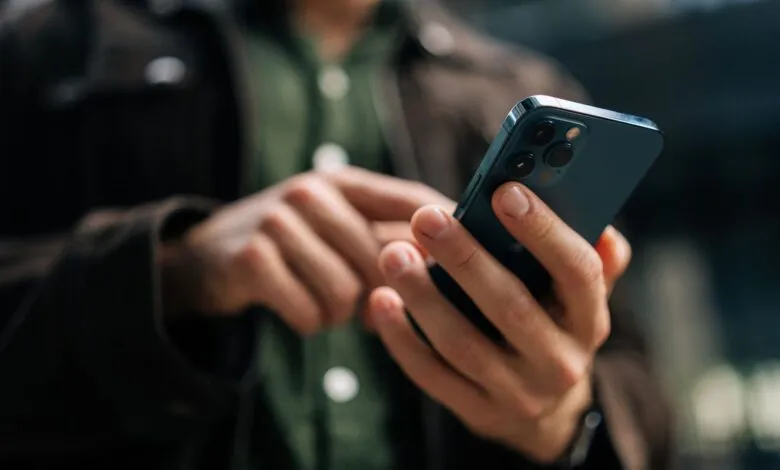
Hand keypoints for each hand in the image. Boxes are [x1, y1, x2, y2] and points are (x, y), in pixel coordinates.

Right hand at [161, 167, 449, 334]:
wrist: (205, 257)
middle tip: (363, 304)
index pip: (413, 200)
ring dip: (340, 313)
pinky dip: (310, 322)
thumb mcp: (335, 227)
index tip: (472, 260)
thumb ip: (385, 237)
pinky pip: (310, 312)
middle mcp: (312, 191)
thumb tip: (454, 264)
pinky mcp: (253, 258)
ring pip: (347, 291)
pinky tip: (296, 307)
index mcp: (343, 182)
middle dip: (379, 293)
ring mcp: (279, 221)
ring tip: (324, 303)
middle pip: (383, 259)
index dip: (446, 231)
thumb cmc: (290, 246)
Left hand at [367, 182, 630, 461]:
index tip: (504, 192)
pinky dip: (402, 337)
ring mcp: (518, 394)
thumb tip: (598, 222)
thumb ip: (593, 257)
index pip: (577, 272)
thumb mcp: (579, 295)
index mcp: (590, 320)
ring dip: (423, 295)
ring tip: (393, 253)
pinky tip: (381, 299)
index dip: (543, 230)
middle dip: (465, 258)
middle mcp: (560, 362)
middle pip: (510, 306)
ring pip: (462, 343)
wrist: (544, 410)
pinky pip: (432, 374)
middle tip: (426, 218)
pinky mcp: (478, 413)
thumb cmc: (553, 325)